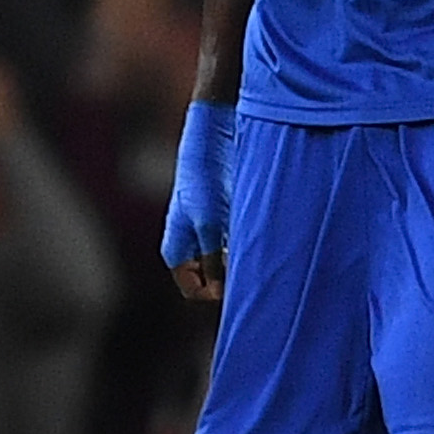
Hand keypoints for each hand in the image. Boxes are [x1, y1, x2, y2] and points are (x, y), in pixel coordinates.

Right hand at [161, 101, 233, 301]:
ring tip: (253, 243)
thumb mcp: (208, 223)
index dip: (213, 293)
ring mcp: (208, 234)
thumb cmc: (204, 179)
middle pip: (210, 279)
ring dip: (241, 260)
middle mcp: (190, 246)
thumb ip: (213, 261)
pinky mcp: (225, 221)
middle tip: (250, 264)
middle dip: (230, 277)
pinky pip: (237, 246)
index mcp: (175, 249)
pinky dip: (247, 245)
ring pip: (226, 263)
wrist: (215, 140)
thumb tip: (220, 292)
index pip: (192, 289)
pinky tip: (258, 232)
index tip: (235, 282)